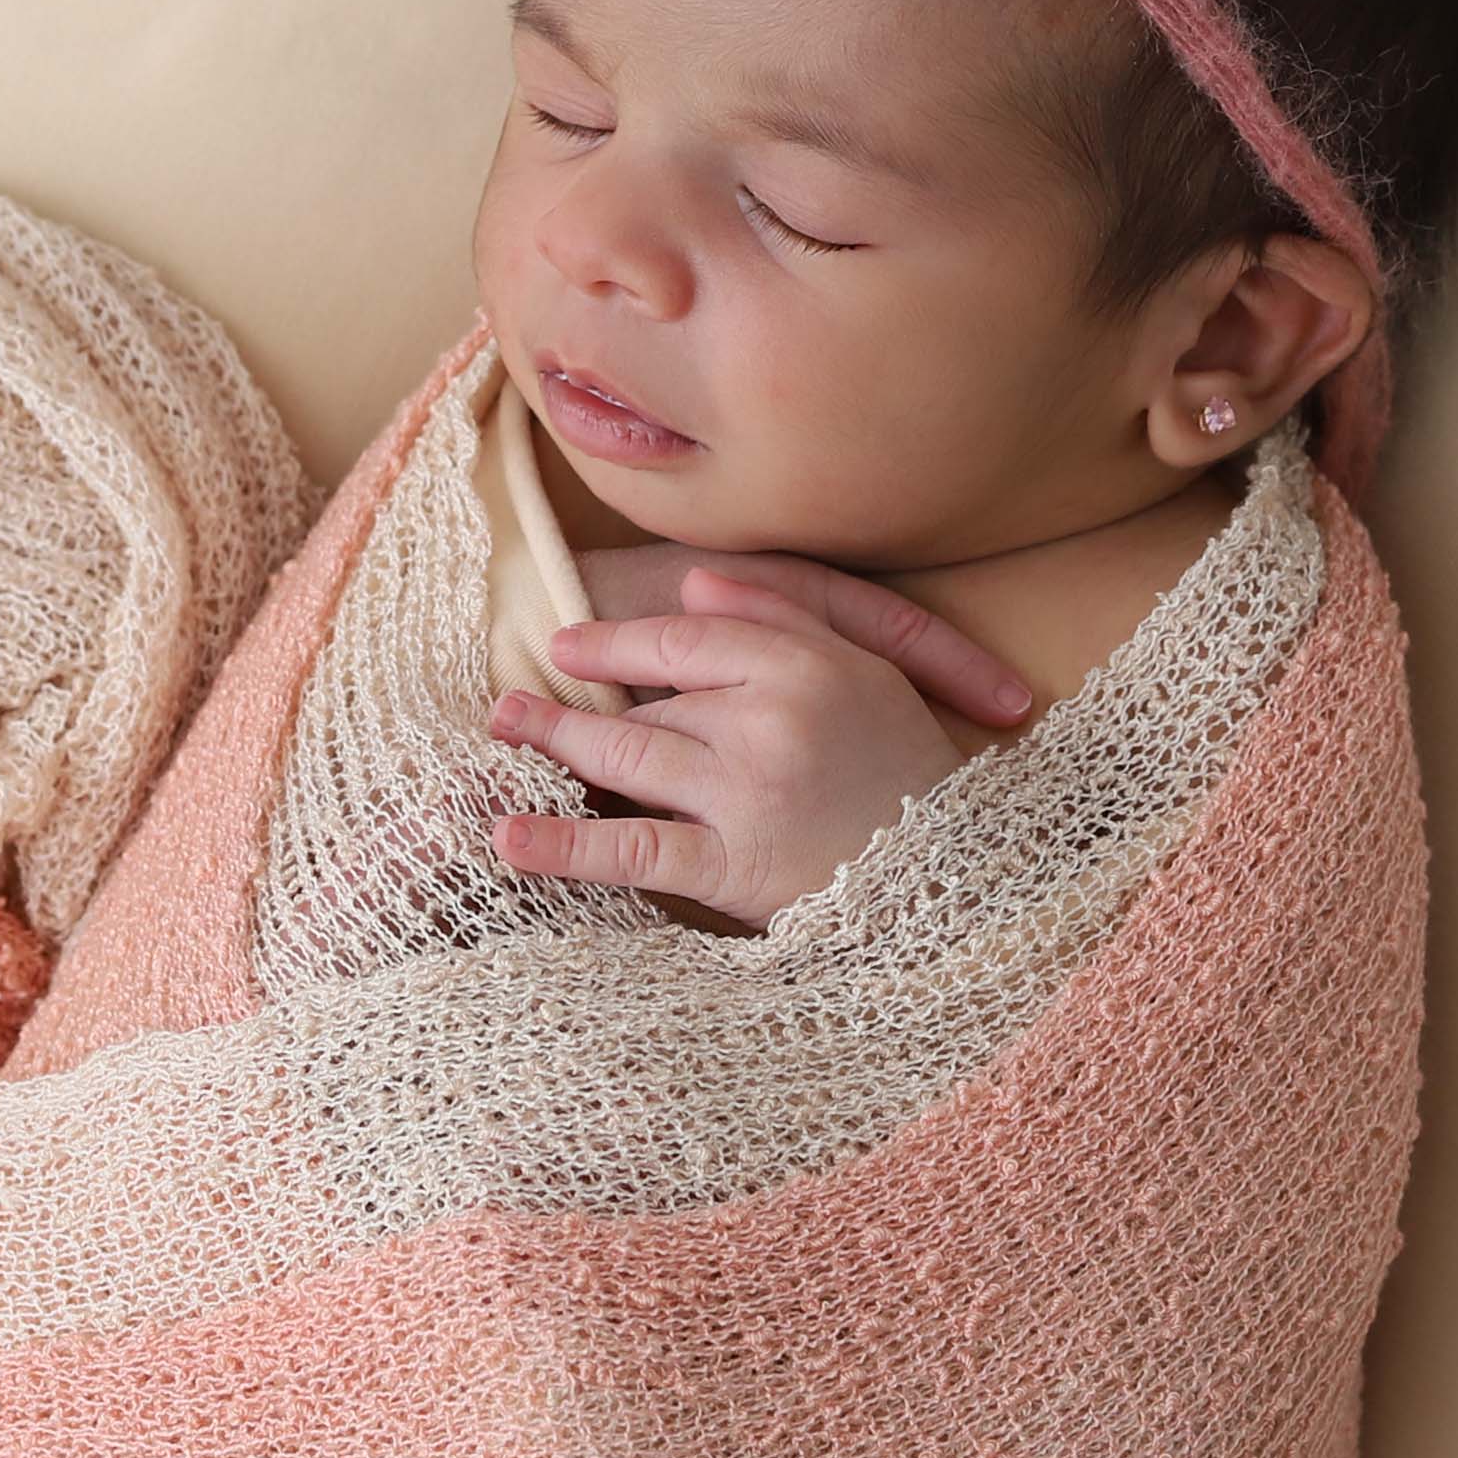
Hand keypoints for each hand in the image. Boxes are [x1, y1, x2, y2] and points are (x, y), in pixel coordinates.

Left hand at [483, 554, 1043, 927]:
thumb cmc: (905, 769)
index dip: (616, 642)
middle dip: (579, 708)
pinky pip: (632, 850)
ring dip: (553, 747)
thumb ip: (780, 616)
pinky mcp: (732, 867)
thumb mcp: (866, 670)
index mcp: (803, 666)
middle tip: (510, 708)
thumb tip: (693, 579)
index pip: (685, 639)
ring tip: (504, 733)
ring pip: (628, 760)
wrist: (953, 878)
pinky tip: (508, 838)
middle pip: (651, 705)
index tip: (566, 646)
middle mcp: (768, 722)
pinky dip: (564, 847)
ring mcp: (745, 795)